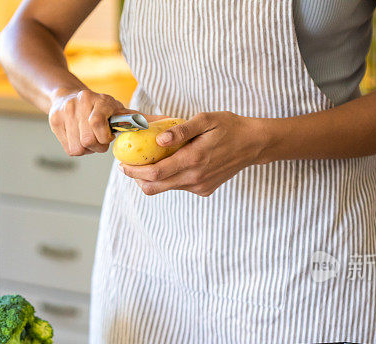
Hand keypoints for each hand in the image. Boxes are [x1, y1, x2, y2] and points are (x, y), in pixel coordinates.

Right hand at [48, 88, 131, 155]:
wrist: (68, 95)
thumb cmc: (99, 107)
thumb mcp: (117, 109)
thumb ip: (135, 118)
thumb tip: (159, 121)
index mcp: (99, 99)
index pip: (97, 123)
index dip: (104, 137)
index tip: (109, 136)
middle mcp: (80, 103)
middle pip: (88, 140)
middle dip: (97, 146)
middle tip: (100, 140)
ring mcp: (65, 111)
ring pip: (77, 147)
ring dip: (86, 149)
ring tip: (90, 139)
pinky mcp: (54, 121)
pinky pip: (68, 148)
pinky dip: (76, 148)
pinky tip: (79, 139)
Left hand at [120, 112, 272, 196]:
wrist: (253, 144)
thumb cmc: (229, 127)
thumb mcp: (205, 120)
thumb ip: (181, 130)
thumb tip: (158, 139)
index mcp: (193, 160)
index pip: (155, 173)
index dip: (134, 171)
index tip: (122, 164)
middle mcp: (195, 178)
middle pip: (155, 187)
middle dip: (137, 178)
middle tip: (128, 166)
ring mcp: (200, 186)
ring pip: (166, 188)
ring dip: (152, 178)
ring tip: (148, 162)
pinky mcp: (204, 190)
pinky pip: (179, 186)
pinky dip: (169, 178)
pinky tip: (172, 163)